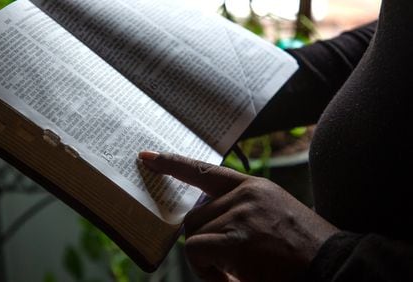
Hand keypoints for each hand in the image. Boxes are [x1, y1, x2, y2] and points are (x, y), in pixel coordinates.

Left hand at [139, 151, 338, 281]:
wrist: (334, 267)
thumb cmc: (304, 250)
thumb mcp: (273, 217)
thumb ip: (239, 211)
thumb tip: (201, 223)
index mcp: (254, 187)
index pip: (205, 170)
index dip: (173, 163)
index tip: (147, 158)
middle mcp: (245, 195)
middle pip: (194, 216)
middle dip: (203, 243)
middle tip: (225, 265)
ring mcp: (240, 214)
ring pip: (194, 235)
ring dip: (207, 261)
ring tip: (235, 273)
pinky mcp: (236, 239)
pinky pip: (196, 251)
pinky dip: (206, 272)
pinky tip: (231, 279)